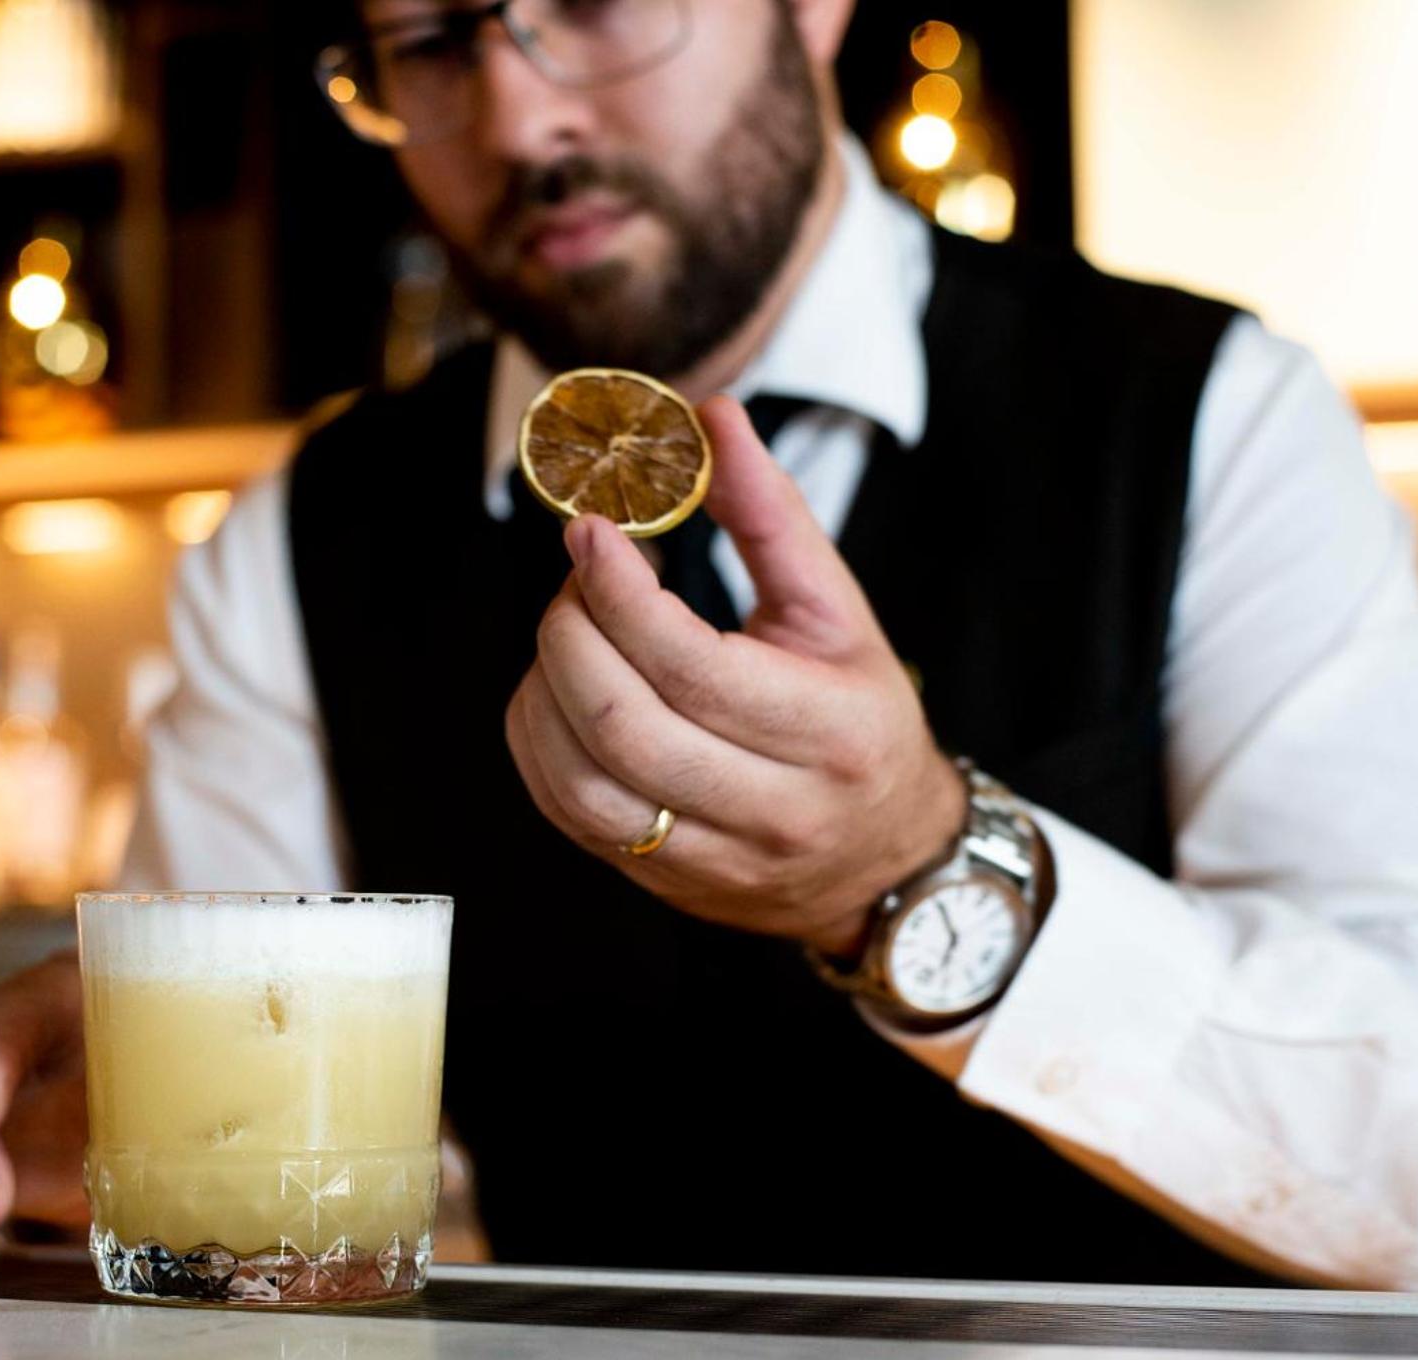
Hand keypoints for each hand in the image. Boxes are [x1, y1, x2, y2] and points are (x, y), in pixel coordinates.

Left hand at [504, 395, 964, 957]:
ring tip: (565, 636)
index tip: (591, 532)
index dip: (621, 594)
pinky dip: (537, 742)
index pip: (695, 667)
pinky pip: (568, 814)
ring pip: (582, 783)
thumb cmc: (857, 719)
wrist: (880, 859)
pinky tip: (552, 693)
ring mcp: (712, 858)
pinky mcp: (662, 881)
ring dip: (544, 691)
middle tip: (575, 582)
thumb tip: (714, 420)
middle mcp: (772, 807)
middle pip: (623, 726)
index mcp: (829, 732)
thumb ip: (772, 515)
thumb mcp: (839, 611)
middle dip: (570, 636)